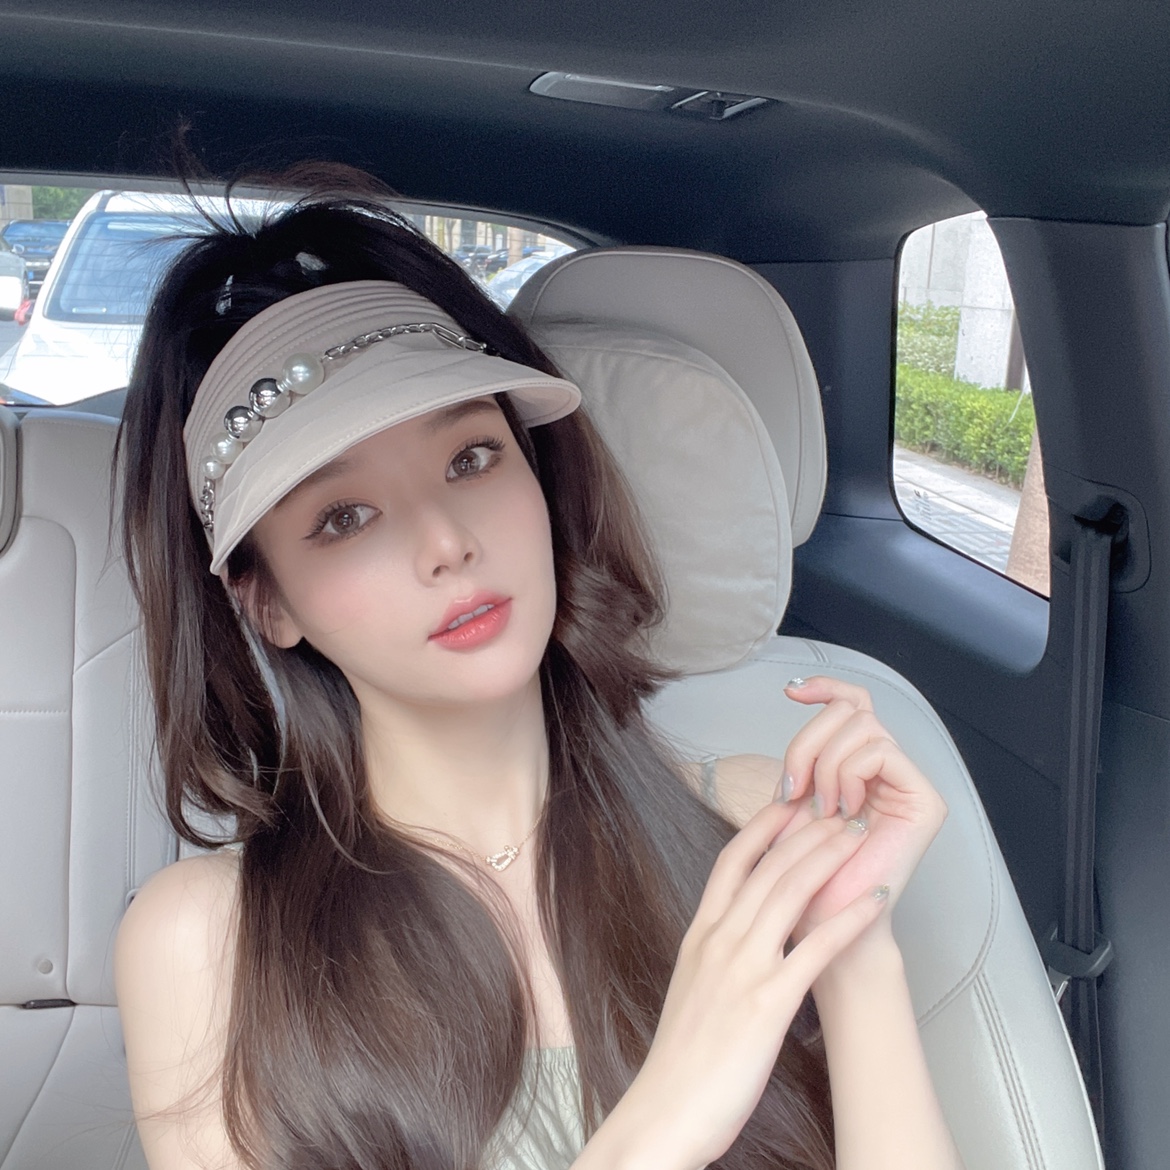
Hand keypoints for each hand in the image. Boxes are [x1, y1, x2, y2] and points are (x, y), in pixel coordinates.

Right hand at [613, 801, 890, 1169]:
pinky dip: (849, 918)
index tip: (789, 803)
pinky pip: (816, 949)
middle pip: (767, 867)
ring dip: (828, 858)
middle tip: (838, 808)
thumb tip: (738, 932)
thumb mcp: (690, 987)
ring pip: (789, 893)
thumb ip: (714, 953)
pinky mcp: (767, 1003)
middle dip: (806, 831)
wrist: (664, 1111)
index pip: (732, 861)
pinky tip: (875, 900)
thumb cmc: (681, 1059)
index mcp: (699, 935)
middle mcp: (719, 941)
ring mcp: (742, 969)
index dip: (763, 827)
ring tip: (858, 835)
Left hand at [777, 676, 947, 938]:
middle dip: (810, 740)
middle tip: (796, 787)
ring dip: (827, 764)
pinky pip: (881, 751)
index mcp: (859, 764)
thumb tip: (796, 690)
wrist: (821, 923)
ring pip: (864, 725)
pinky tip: (842, 810)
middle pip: (853, 707)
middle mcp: (889, 769)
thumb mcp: (791, 797)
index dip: (825, 686)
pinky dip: (849, 774)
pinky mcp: (924, 801)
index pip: (853, 700)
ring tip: (821, 807)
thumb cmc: (801, 871)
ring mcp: (908, 784)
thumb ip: (801, 751)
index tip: (790, 691)